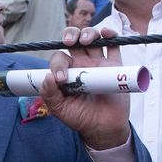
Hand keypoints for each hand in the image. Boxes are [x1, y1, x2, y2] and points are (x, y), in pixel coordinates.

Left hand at [40, 27, 130, 150]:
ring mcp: (98, 63)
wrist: (104, 128)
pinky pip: (113, 46)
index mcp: (66, 72)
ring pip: (93, 39)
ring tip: (88, 40)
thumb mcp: (60, 110)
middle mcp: (81, 64)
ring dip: (89, 33)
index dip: (58, 64)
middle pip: (74, 40)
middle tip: (70, 41)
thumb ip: (49, 95)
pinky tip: (107, 35)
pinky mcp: (115, 66)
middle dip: (71, 34)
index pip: (59, 58)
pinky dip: (111, 35)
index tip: (62, 79)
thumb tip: (47, 77)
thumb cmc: (80, 118)